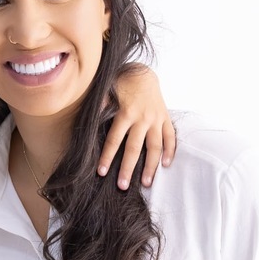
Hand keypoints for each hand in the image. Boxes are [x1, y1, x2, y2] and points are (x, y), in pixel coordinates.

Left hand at [99, 64, 175, 189]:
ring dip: (150, 166)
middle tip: (121, 186)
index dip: (107, 156)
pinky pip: (170, 138)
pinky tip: (165, 165)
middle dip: (127, 168)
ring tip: (145, 183)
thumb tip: (88, 120)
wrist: (144, 73)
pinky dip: (170, 151)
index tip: (101, 172)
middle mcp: (142, 118)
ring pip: (155, 147)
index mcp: (125, 113)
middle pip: (134, 148)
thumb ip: (99, 106)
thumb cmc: (121, 83)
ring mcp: (156, 120)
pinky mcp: (166, 119)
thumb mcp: (107, 90)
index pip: (115, 140)